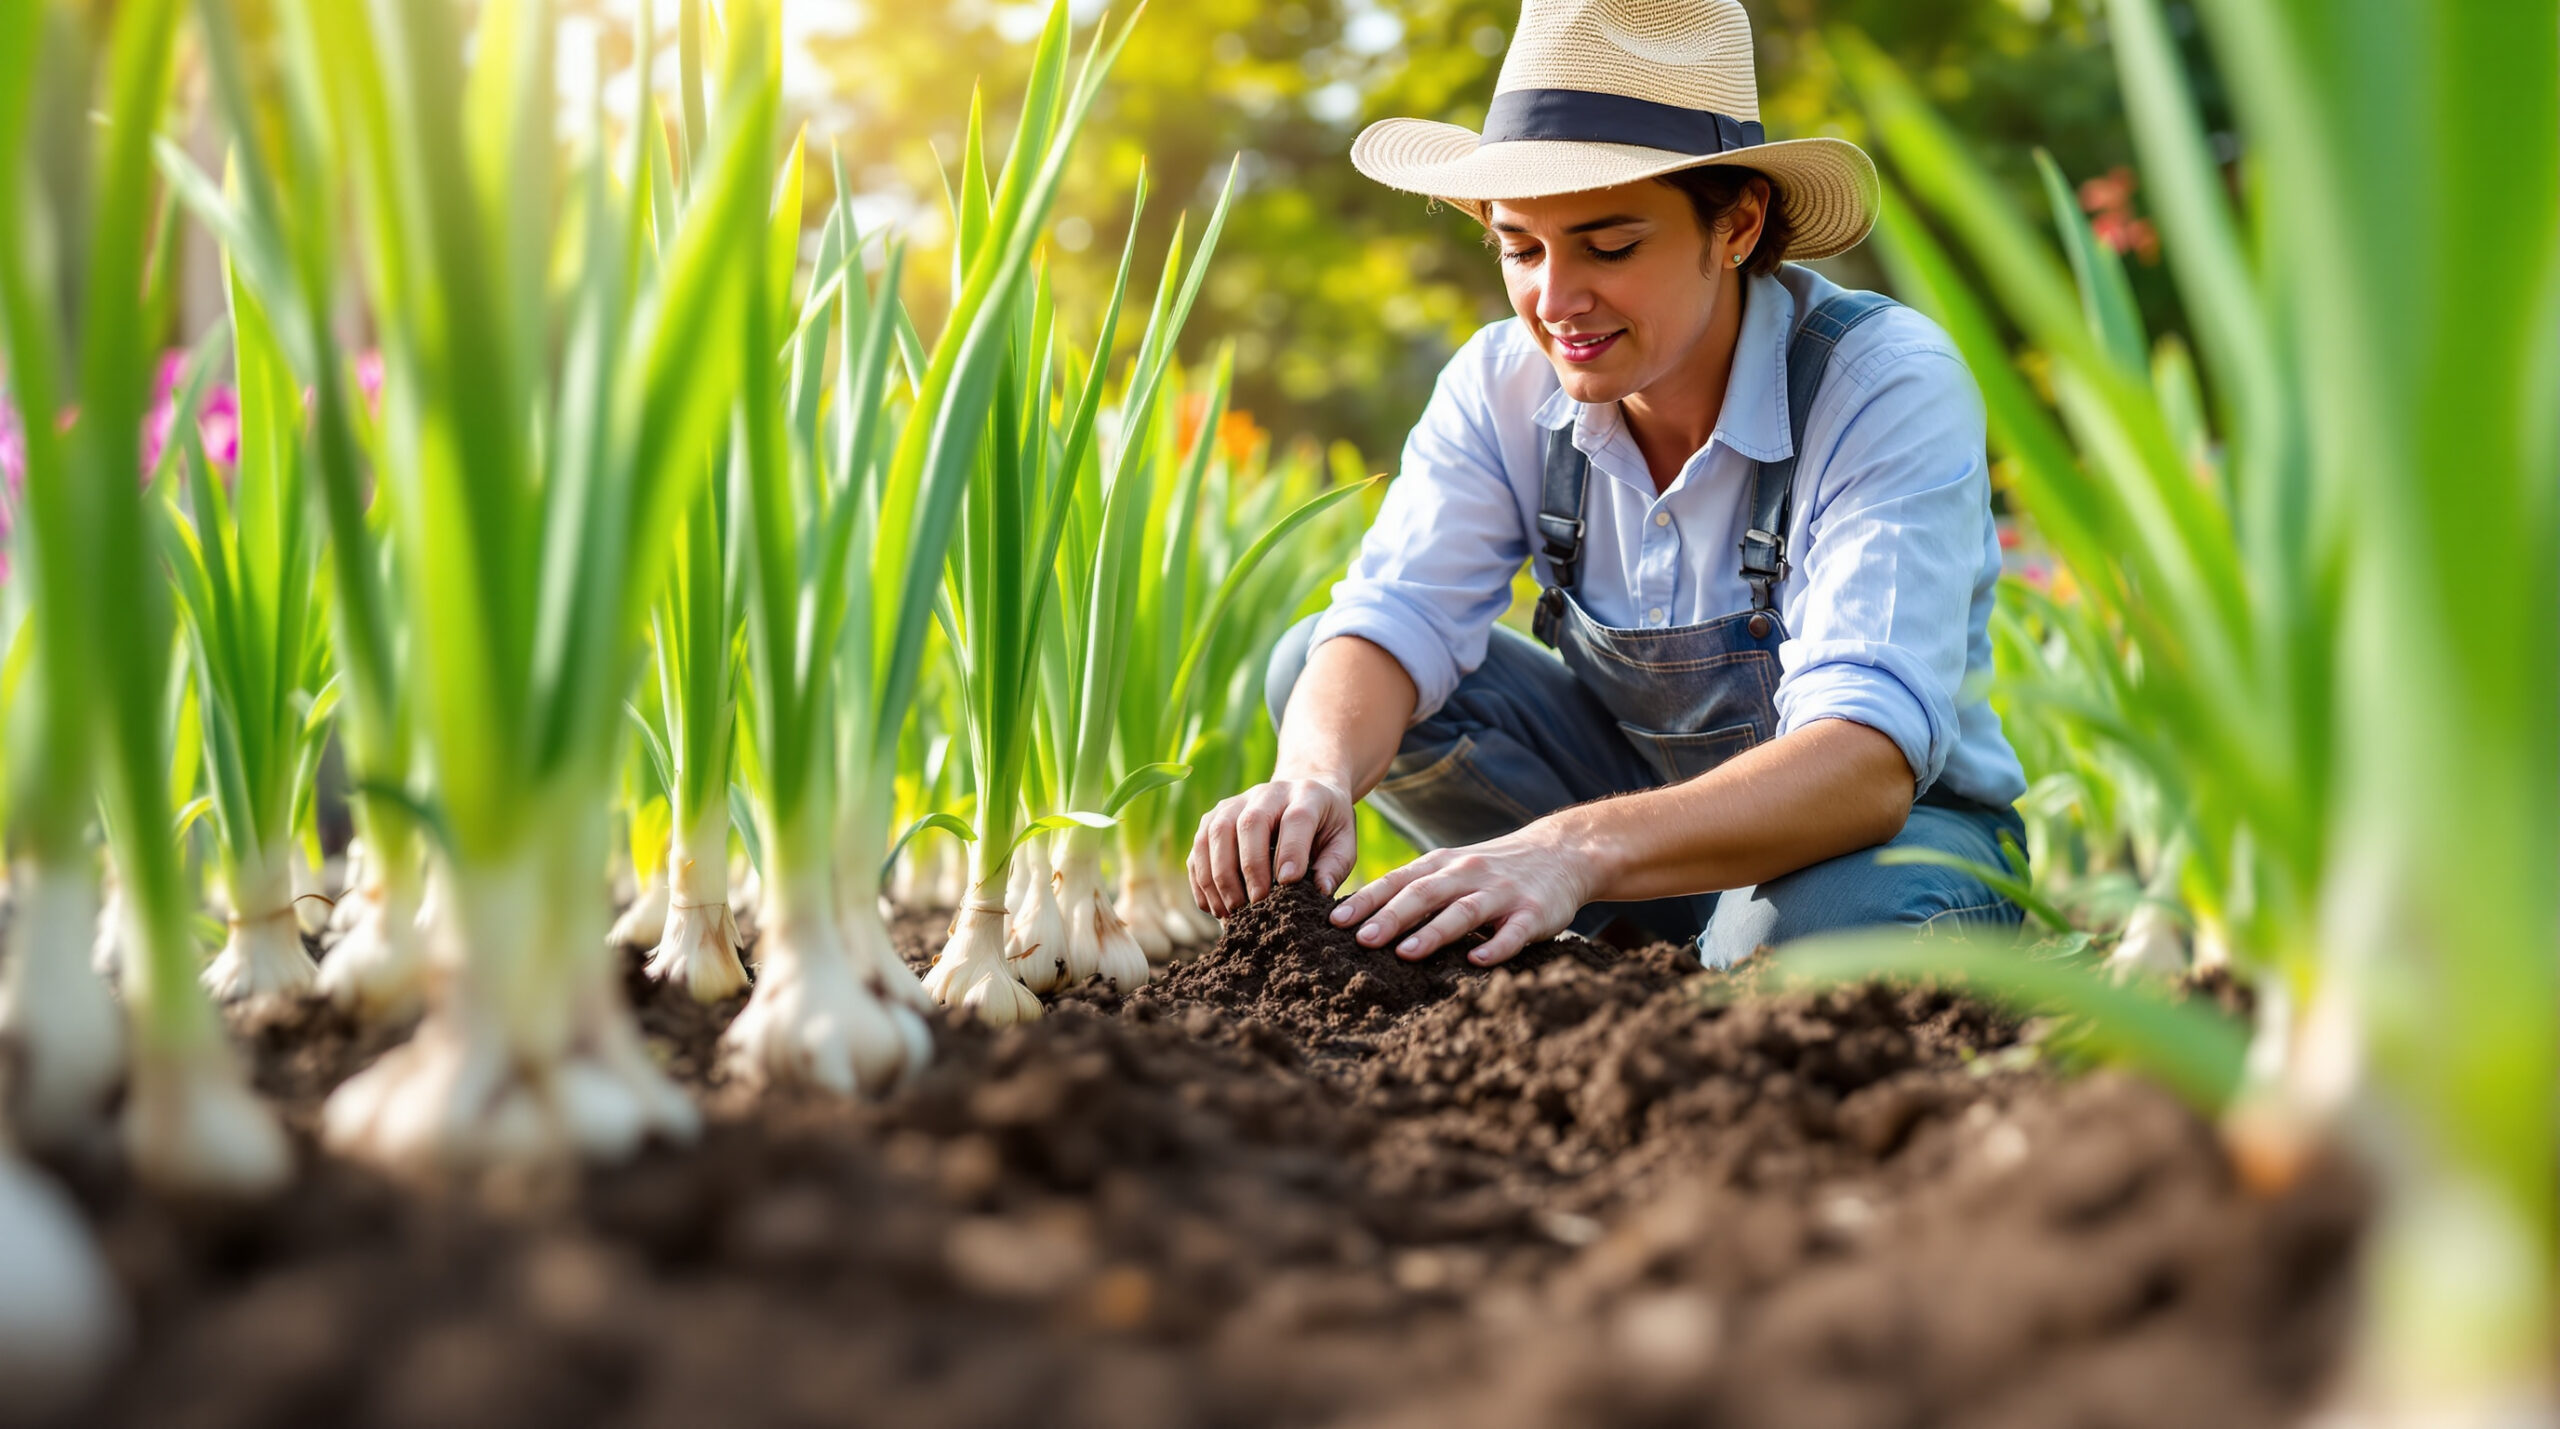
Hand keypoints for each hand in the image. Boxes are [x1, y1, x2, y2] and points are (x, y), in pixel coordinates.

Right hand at [1189, 775, 1358, 917]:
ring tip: (1232, 912)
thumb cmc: (1325, 825)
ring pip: (1215, 833)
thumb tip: (1317, 891)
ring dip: (1219, 877)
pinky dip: (1201, 880)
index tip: (1288, 884)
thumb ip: (1334, 866)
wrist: (1301, 792)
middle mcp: (1266, 793)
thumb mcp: (1343, 841)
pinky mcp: (1212, 818)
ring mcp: (1233, 803)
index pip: (1296, 819)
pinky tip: (1215, 907)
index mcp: (1306, 796)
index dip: (1291, 851)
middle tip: (1257, 904)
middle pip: (1249, 823)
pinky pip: (1197, 848)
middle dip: (1250, 868)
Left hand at [1325, 822, 1595, 966]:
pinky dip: (1496, 946)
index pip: (1398, 881)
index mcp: (1443, 865)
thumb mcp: (1452, 868)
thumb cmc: (1493, 870)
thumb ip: (1415, 887)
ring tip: (1406, 952)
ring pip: (1464, 912)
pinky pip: (1513, 932)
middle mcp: (1468, 875)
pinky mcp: (1533, 913)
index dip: (1367, 901)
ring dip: (1434, 932)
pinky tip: (1478, 961)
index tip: (1335, 921)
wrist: (1562, 853)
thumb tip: (1361, 917)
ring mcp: (1502, 893)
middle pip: (1424, 894)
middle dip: (1391, 916)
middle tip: (1361, 939)